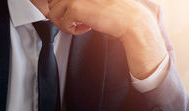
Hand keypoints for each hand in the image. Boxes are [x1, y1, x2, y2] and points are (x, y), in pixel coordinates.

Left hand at [46, 0, 166, 78]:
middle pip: (55, 0)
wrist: (134, 22)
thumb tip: (71, 6)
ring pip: (54, 9)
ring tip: (81, 25)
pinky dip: (71, 30)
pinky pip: (61, 21)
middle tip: (78, 20)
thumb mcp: (103, 1)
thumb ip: (88, 1)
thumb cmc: (122, 13)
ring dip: (65, 21)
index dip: (66, 4)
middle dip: (63, 12)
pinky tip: (85, 29)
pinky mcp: (76, 7)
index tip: (77, 13)